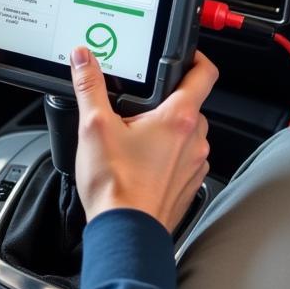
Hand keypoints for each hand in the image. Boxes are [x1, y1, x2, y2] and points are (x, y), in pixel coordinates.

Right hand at [71, 48, 217, 232]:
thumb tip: (84, 59)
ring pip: (187, 134)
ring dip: (167, 131)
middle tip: (138, 105)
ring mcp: (194, 165)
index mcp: (179, 118)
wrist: (125, 233)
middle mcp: (194, 140)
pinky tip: (140, 163)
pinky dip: (167, 157)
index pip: (205, 74)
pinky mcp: (187, 186)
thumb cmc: (116, 186)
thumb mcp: (94, 126)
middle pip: (190, 105)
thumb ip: (90, 86)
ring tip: (134, 138)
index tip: (185, 55)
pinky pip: (183, 160)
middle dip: (166, 101)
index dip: (196, 58)